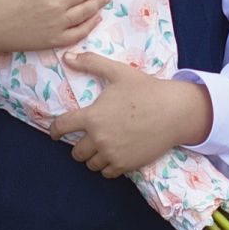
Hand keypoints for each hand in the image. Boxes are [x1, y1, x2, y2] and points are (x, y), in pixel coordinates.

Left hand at [49, 52, 211, 176]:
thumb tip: (67, 56)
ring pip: (91, 164)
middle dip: (79, 146)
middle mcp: (99, 138)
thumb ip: (91, 63)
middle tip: (88, 139)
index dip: (55, 130)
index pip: (62, 127)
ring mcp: (112, 154)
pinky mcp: (126, 165)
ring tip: (102, 147)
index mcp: (93, 116)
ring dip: (93, 157)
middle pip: (76, 152)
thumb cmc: (146, 89)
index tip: (55, 133)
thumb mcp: (118, 72)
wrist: (174, 112)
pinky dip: (107, 166)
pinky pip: (107, 173)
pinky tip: (114, 155)